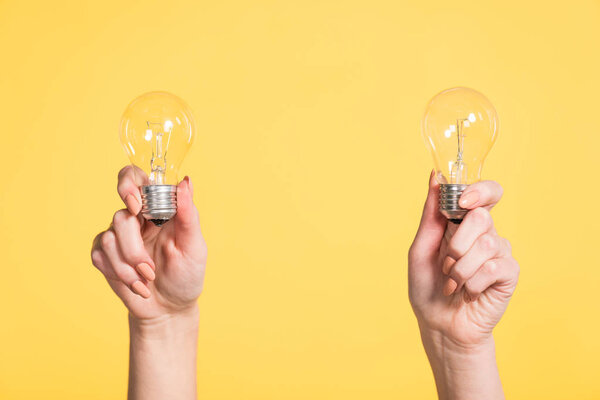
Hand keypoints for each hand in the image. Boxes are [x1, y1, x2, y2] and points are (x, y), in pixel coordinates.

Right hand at [91, 166, 206, 320]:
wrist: (170, 309)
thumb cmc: (187, 275)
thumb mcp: (194, 246)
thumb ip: (188, 215)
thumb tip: (185, 181)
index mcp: (159, 208)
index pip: (134, 178)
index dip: (127, 184)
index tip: (134, 206)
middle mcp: (137, 218)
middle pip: (121, 216)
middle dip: (133, 249)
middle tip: (150, 268)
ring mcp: (119, 236)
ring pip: (108, 238)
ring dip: (128, 267)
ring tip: (148, 280)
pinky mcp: (105, 255)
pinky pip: (99, 255)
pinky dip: (119, 274)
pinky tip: (137, 285)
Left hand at [409, 171, 518, 347]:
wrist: (438, 324)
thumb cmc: (428, 286)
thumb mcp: (420, 248)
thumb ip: (430, 214)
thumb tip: (435, 176)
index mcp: (463, 223)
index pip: (486, 192)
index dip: (479, 191)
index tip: (461, 203)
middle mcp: (485, 234)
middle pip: (482, 217)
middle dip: (456, 244)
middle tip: (446, 262)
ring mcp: (499, 254)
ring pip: (486, 244)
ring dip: (460, 269)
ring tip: (452, 283)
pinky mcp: (509, 275)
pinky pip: (494, 268)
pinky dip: (472, 283)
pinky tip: (468, 292)